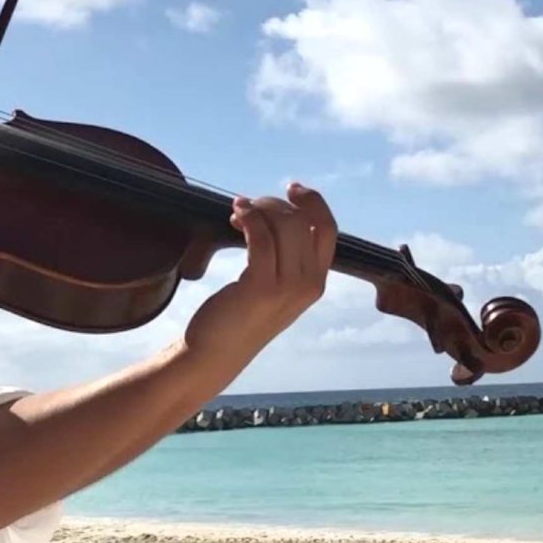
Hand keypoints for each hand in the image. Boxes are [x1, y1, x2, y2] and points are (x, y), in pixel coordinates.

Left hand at [184, 182, 337, 366]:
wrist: (215, 353)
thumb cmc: (239, 316)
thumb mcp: (273, 288)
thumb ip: (284, 259)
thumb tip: (274, 215)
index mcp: (316, 283)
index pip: (327, 230)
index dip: (314, 203)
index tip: (292, 189)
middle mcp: (309, 285)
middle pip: (302, 221)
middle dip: (274, 204)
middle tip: (249, 205)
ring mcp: (287, 287)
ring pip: (283, 225)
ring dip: (259, 208)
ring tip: (238, 210)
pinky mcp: (260, 286)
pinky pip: (260, 237)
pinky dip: (248, 217)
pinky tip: (235, 214)